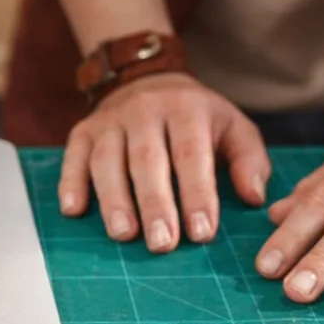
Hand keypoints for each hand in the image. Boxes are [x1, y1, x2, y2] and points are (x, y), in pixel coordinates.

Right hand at [59, 73, 271, 251]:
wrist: (147, 79)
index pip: (191, 154)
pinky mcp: (83, 131)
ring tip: (123, 234)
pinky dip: (71, 182)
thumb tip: (253, 196)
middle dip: (155, 203)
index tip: (202, 232)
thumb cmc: (196, 118)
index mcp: (186, 110)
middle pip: (147, 160)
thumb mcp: (232, 127)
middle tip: (162, 243)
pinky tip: (73, 210)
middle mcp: (145, 111)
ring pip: (107, 160)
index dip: (197, 194)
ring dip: (114, 199)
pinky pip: (73, 156)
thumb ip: (249, 160)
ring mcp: (110, 120)